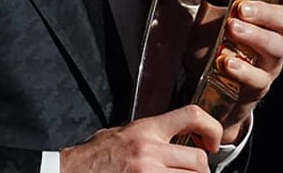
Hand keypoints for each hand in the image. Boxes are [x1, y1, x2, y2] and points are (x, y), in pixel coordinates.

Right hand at [60, 104, 221, 171]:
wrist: (70, 171)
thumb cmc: (95, 156)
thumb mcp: (124, 133)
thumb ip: (152, 135)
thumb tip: (180, 136)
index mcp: (146, 130)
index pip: (191, 116)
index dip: (211, 128)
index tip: (212, 142)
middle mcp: (149, 152)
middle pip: (198, 160)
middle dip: (200, 171)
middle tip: (193, 172)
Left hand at [216, 0, 282, 144]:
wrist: (206, 87)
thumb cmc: (213, 43)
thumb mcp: (211, 14)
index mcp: (267, 16)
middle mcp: (275, 37)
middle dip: (266, 11)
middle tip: (242, 8)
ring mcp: (269, 63)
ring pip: (275, 47)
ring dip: (254, 35)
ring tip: (231, 28)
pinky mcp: (257, 87)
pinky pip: (258, 79)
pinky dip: (243, 69)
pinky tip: (225, 60)